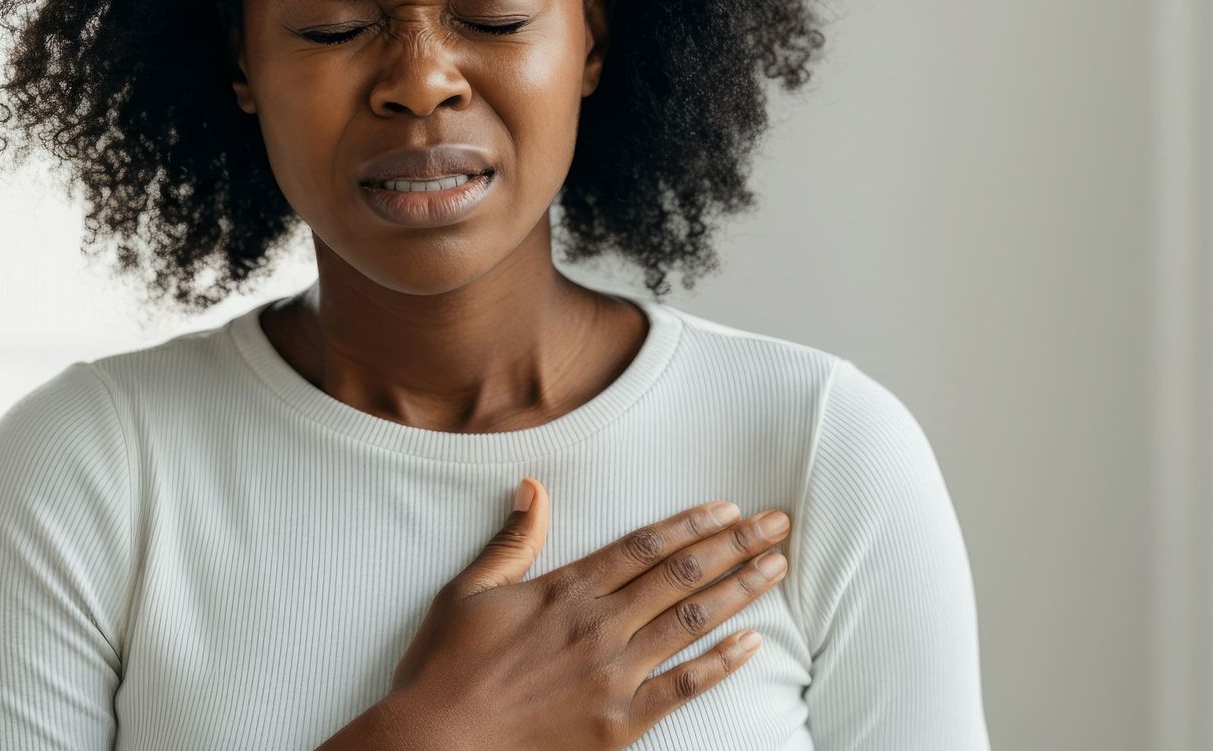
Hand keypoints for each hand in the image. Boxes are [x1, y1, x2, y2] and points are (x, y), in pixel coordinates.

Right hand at [321, 478, 791, 750]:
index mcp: (567, 590)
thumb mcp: (468, 592)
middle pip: (683, 574)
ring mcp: (613, 674)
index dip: (693, 524)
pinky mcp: (619, 721)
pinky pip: (684, 687)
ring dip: (740, 590)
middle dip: (737, 545)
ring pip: (692, 621)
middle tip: (777, 524)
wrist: (434, 743)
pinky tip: (753, 643)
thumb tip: (533, 488)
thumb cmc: (444, 670)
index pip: (646, 546)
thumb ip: (511, 541)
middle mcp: (599, 625)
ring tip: (777, 568)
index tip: (729, 508)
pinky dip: (722, 663)